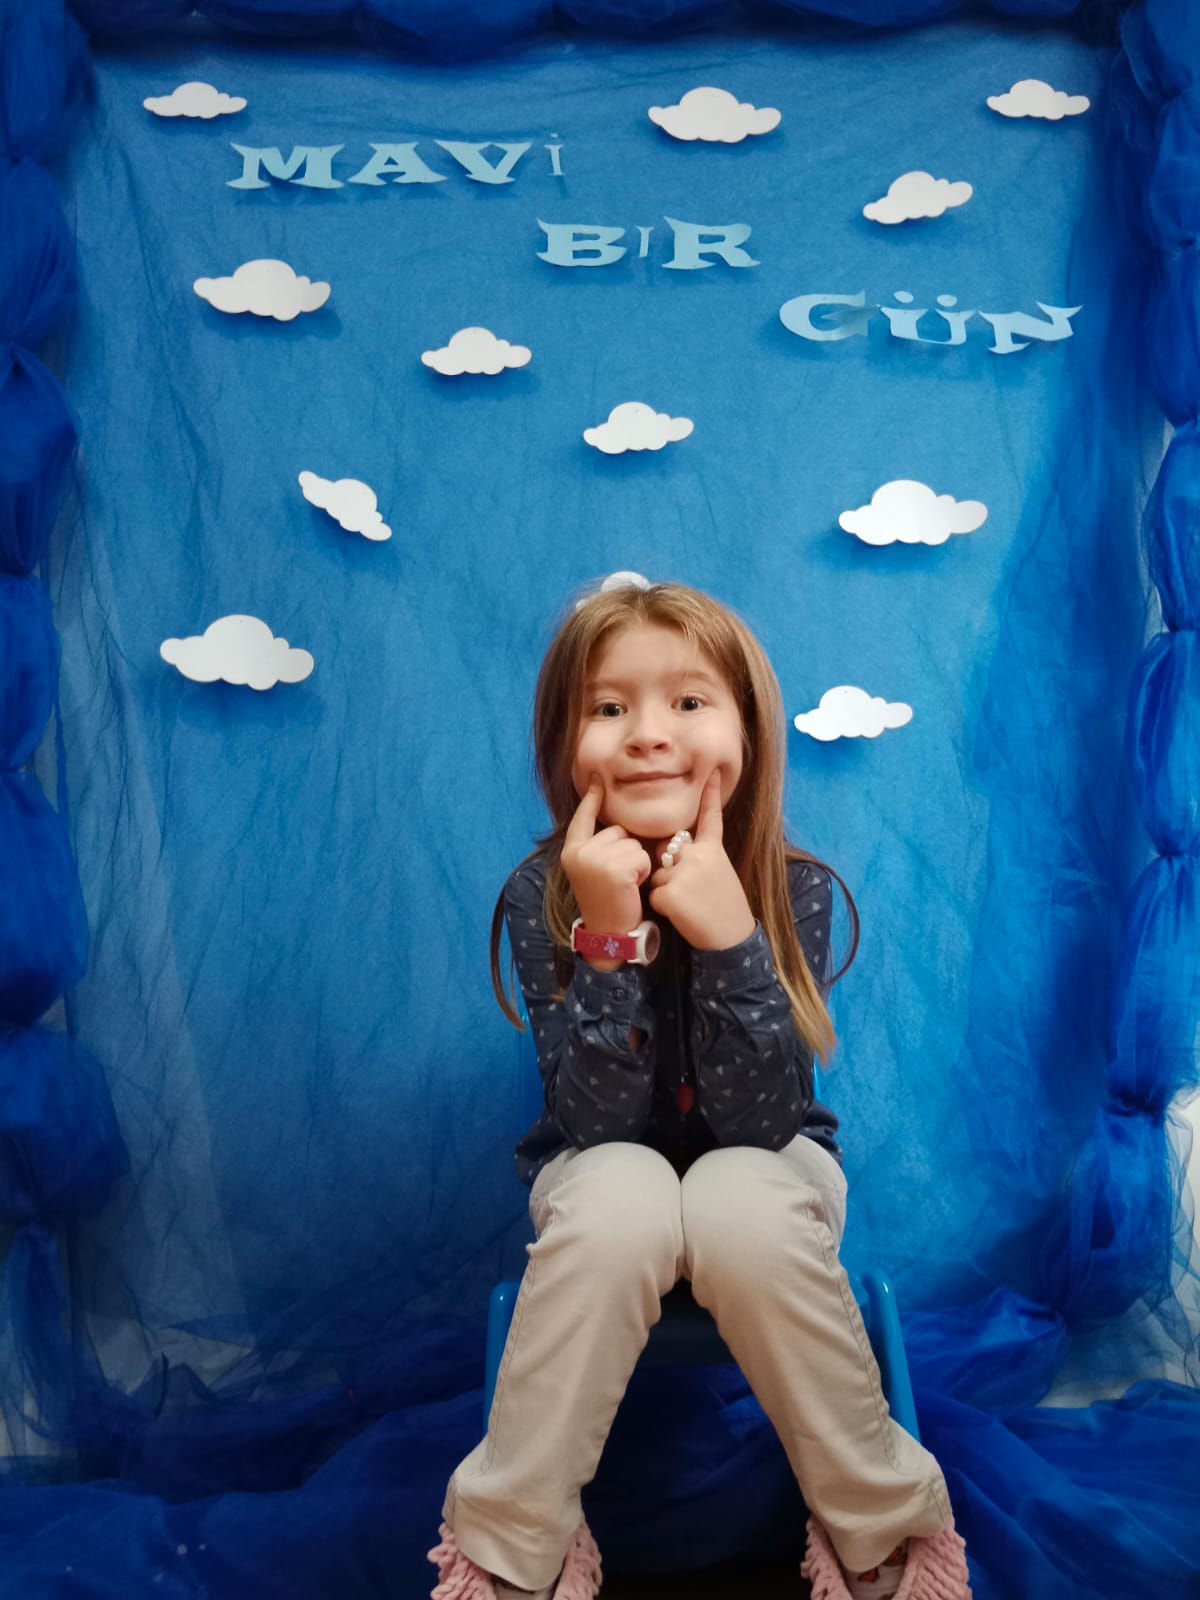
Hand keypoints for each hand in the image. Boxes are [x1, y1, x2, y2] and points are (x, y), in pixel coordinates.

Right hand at [561, 775, 652, 940]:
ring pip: (633, 843)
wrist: (608, 934)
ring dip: (636, 862)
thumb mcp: (592, 869)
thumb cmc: (606, 901)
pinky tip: (631, 887)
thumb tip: (616, 824)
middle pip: (618, 830)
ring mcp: (596, 860)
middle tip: (618, 878)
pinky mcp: (616, 869)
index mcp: (571, 850)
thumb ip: (598, 846)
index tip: (597, 776)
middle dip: (626, 850)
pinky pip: (642, 856)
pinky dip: (644, 871)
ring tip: (625, 884)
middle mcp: (579, 852)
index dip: (591, 797)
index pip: (582, 817)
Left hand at [648, 771, 755, 950]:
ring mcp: (683, 871)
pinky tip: (684, 914)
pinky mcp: (669, 892)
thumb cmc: (725, 910)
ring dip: (666, 891)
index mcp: (713, 849)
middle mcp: (698, 854)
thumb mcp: (720, 874)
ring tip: (691, 905)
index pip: (710, 817)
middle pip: (665, 854)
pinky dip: (664, 907)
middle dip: (670, 872)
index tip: (713, 771)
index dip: (710, 794)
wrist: (732, 937)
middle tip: (695, 893)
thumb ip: (698, 858)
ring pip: (656, 876)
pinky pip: (654, 895)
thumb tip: (672, 853)